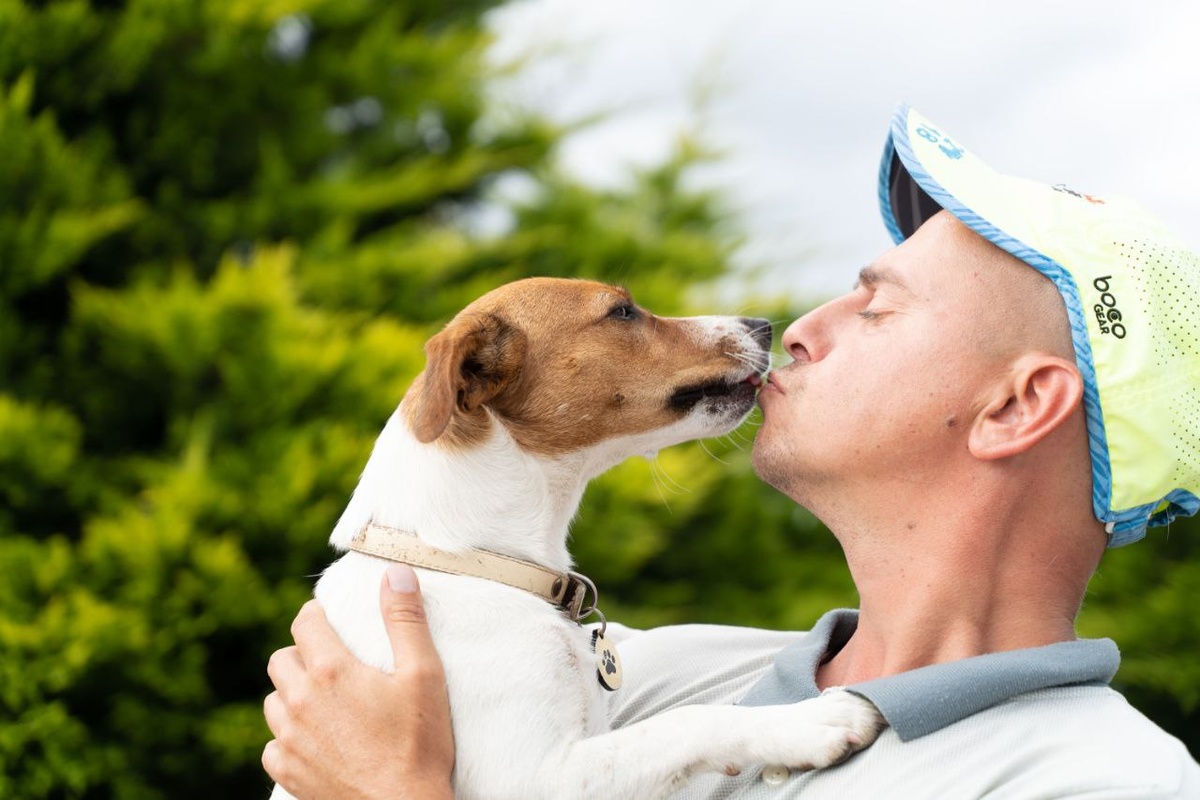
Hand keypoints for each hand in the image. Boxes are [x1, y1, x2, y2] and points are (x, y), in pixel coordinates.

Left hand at [263, 565, 454, 799]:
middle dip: (303, 653)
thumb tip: (394, 573)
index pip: (305, 622)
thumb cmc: (419, 744)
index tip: (332, 620)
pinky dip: (289, 738)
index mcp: (331, 670)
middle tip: (333, 663)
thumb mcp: (424, 674)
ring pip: (273, 701)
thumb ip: (405, 619)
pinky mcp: (287, 772)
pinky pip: (273, 745)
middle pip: (282, 659)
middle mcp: (300, 700)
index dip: (318, 615)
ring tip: (325, 702)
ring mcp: (289, 739)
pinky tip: (317, 741)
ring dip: (293, 694)